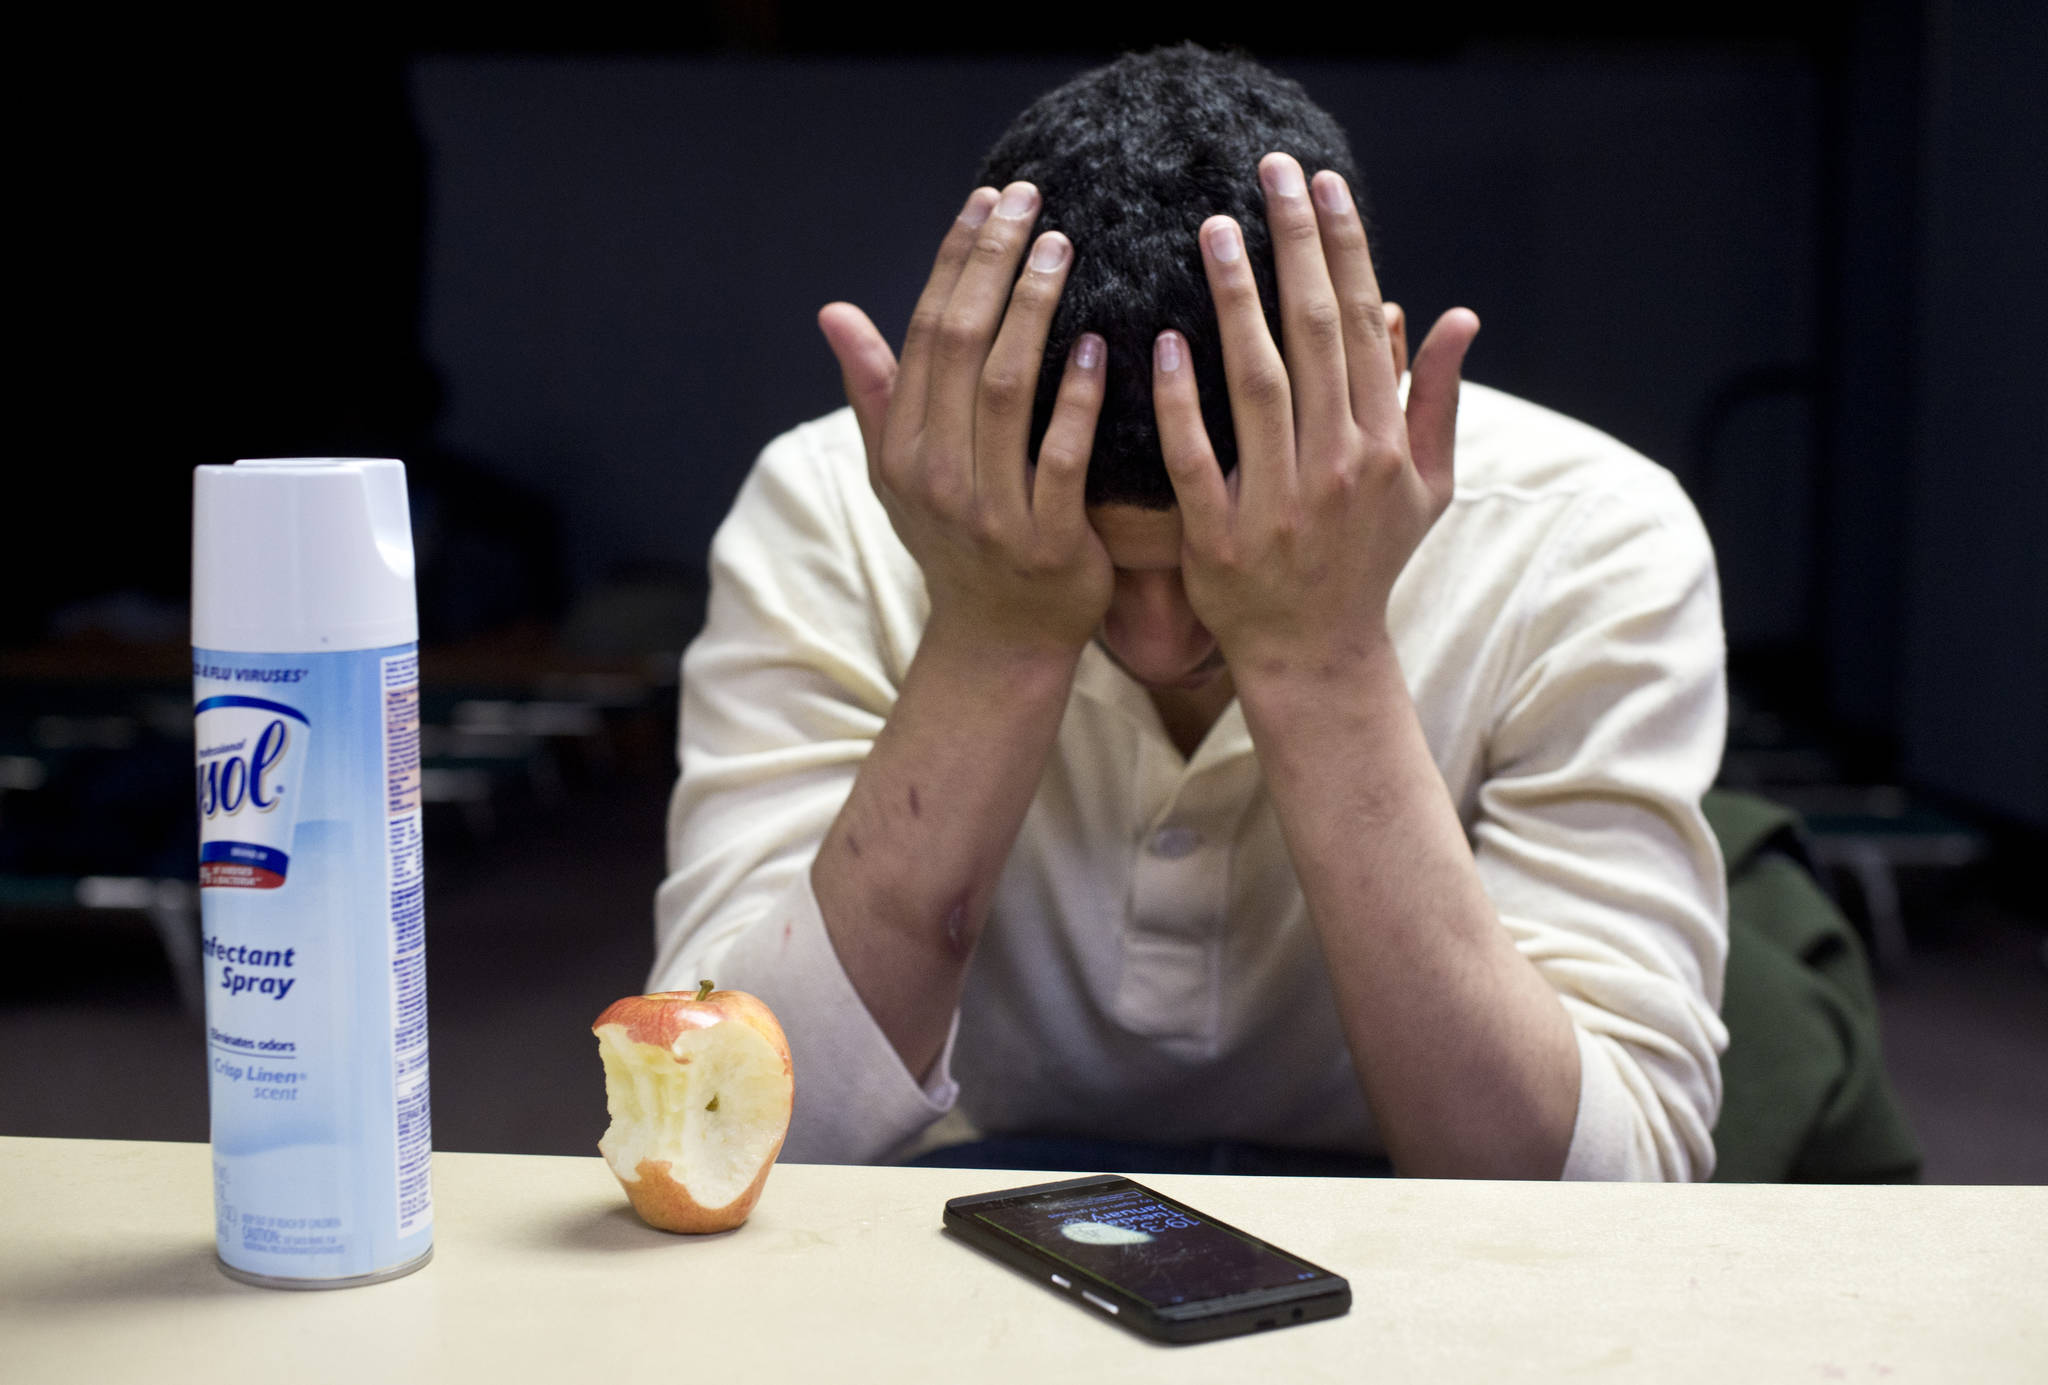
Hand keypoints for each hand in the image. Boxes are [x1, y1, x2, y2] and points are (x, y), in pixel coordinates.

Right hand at [818, 184, 1112, 655]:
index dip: (956, 260)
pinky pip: (1061, 458)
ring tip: (1063, 247)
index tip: (990, 199)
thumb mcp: (900, 472)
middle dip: (995, 264)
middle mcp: (934, 472)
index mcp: (902, 447)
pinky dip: (1075, 400)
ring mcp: (987, 508)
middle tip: (1033, 200)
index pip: (925, 331)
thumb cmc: (955, 543)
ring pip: (1005, 389)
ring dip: (1033, 310)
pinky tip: (1096, 346)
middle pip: (960, 345)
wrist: (999, 641)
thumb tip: (832, 312)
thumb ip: (876, 390)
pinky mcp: (1044, 540)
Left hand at [1150, 152, 1478, 682]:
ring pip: (1260, 383)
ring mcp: (1281, 501)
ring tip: (1216, 228)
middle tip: (1269, 171)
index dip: (1346, 247)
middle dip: (1296, 245)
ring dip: (1240, 301)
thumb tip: (1454, 312)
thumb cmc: (1368, 562)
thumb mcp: (1425, 487)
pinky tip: (1165, 339)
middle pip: (1317, 334)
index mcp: (1384, 443)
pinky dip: (1184, 400)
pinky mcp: (1222, 537)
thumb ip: (1435, 398)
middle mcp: (1339, 464)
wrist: (1319, 657)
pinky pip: (1198, 457)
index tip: (1325, 182)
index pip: (1364, 323)